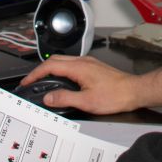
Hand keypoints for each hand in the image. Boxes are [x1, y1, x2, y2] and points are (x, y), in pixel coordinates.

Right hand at [18, 55, 137, 114]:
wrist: (134, 91)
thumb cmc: (115, 95)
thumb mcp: (87, 102)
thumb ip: (65, 98)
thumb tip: (49, 97)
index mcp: (78, 67)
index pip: (50, 66)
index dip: (35, 74)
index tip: (27, 81)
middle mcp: (83, 61)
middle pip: (55, 59)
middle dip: (40, 70)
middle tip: (32, 81)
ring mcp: (89, 63)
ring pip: (63, 61)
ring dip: (51, 69)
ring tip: (44, 81)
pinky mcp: (93, 67)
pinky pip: (71, 64)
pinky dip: (61, 70)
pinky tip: (62, 80)